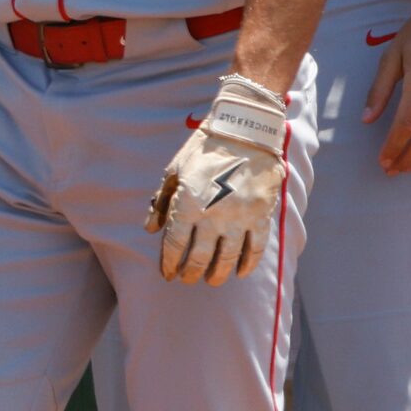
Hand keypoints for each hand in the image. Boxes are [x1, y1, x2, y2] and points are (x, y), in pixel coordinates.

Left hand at [147, 74, 290, 283]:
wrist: (245, 130)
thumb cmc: (205, 148)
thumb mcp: (175, 170)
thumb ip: (161, 201)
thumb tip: (150, 229)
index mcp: (187, 204)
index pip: (174, 245)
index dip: (169, 263)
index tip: (168, 273)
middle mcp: (212, 216)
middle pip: (198, 257)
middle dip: (190, 273)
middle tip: (187, 279)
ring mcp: (239, 217)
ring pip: (226, 258)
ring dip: (217, 274)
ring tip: (212, 279)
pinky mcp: (260, 215)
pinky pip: (255, 248)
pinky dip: (248, 264)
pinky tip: (241, 272)